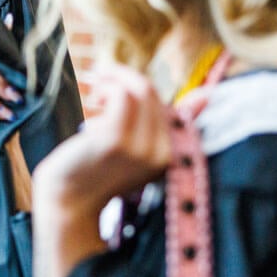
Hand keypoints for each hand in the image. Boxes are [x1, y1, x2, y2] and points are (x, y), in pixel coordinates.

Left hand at [29, 63, 176, 276]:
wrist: (68, 201)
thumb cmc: (98, 171)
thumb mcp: (137, 149)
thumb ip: (161, 123)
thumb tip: (207, 95)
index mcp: (170, 155)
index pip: (163, 103)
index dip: (137, 85)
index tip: (114, 79)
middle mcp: (162, 153)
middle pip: (151, 92)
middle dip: (122, 75)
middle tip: (99, 76)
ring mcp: (141, 148)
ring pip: (140, 89)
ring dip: (113, 79)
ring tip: (95, 92)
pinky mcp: (117, 141)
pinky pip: (121, 96)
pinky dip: (106, 90)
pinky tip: (92, 103)